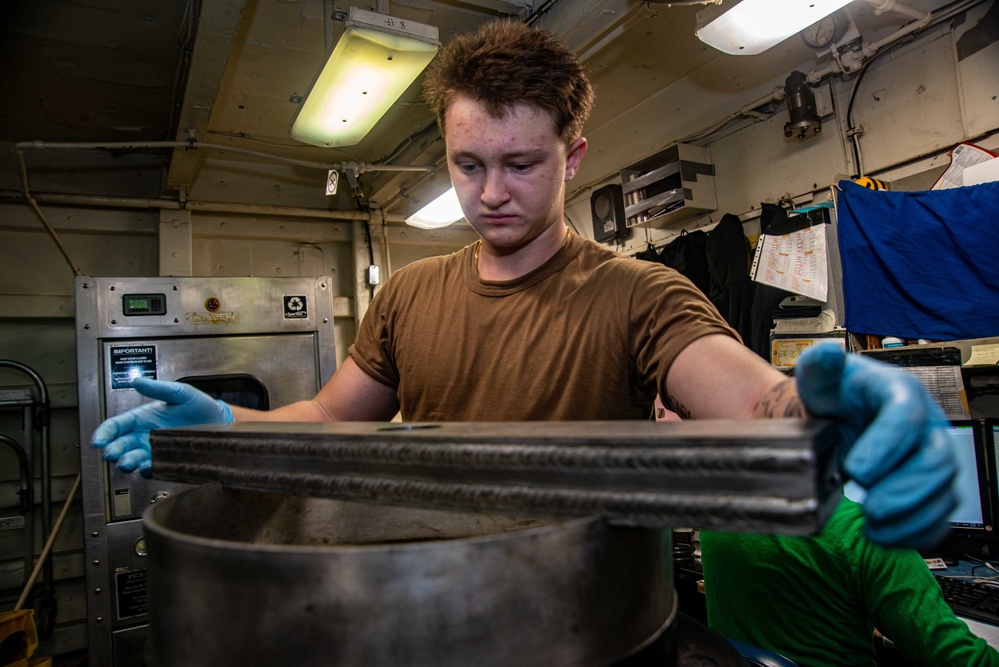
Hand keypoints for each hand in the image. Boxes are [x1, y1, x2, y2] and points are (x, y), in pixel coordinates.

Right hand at [91, 378, 233, 477]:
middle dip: (113, 450)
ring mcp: (155, 450)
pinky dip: (146, 470)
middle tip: (112, 452)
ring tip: (127, 462)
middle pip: (120, 445)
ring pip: (132, 460)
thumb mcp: (180, 393)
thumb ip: (159, 388)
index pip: (117, 426)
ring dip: (126, 462)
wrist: (221, 422)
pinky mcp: (166, 462)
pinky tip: (147, 467)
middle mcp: (145, 436)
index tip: (99, 440)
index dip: (105, 433)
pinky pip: (152, 469)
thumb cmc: (200, 406)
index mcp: (143, 418)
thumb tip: (137, 381)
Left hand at [795, 343, 957, 548]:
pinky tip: (883, 536)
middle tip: (870, 506)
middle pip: (937, 460)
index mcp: (901, 393)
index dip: (886, 446)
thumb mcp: (818, 377)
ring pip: (944, 492)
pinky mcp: (930, 488)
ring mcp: (931, 459)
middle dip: (905, 489)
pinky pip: (938, 516)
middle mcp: (926, 426)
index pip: (906, 417)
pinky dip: (915, 532)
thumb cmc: (833, 395)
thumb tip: (827, 355)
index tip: (856, 471)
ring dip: (911, 516)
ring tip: (874, 527)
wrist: (836, 416)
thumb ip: (819, 366)